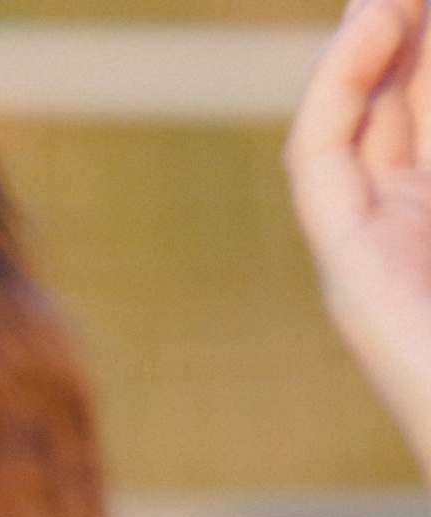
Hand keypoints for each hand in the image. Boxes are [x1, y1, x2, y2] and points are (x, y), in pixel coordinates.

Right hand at [288, 0, 430, 476]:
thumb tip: (419, 32)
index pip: (429, 106)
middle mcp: (418, 229)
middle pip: (403, 99)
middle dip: (410, 29)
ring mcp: (377, 250)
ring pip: (358, 117)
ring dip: (372, 36)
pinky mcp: (347, 270)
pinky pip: (318, 159)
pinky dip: (336, 85)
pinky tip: (372, 23)